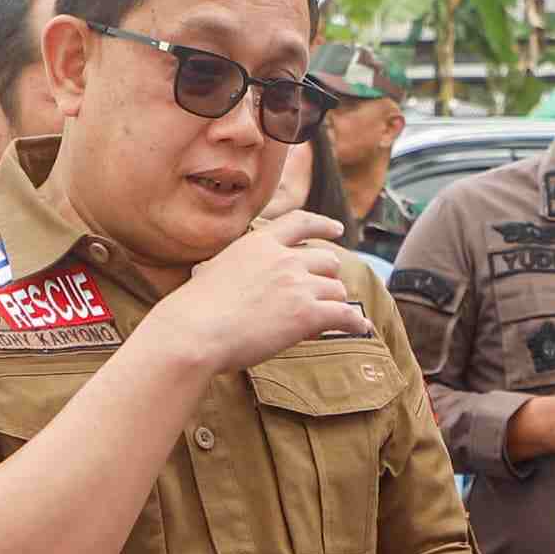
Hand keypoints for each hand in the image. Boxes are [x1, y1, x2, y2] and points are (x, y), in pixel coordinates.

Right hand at [153, 212, 365, 373]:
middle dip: (327, 277)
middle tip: (321, 294)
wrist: (195, 331)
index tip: (338, 228)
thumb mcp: (214, 270)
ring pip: (336, 289)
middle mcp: (283, 258)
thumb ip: (232, 267)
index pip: (300, 222)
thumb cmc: (195, 309)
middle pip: (326, 260)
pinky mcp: (307, 313)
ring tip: (326, 319)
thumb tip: (216, 274)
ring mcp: (297, 284)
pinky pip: (344, 314)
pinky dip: (354, 322)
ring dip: (333, 303)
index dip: (323, 224)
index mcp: (260, 243)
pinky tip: (360, 327)